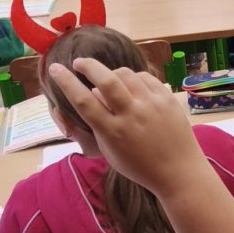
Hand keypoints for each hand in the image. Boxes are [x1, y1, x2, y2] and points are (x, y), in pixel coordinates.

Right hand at [44, 57, 203, 197]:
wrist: (178, 170)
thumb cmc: (138, 165)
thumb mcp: (109, 150)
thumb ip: (98, 123)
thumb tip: (92, 93)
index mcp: (113, 131)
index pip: (83, 100)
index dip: (66, 82)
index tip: (55, 68)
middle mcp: (132, 115)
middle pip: (106, 80)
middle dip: (88, 65)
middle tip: (78, 62)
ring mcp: (152, 105)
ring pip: (126, 74)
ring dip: (112, 72)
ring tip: (108, 79)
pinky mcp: (167, 99)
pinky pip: (145, 77)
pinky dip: (134, 78)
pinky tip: (130, 85)